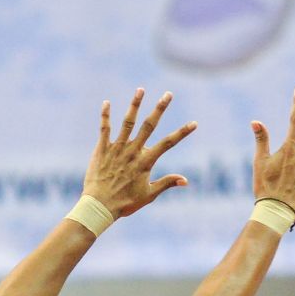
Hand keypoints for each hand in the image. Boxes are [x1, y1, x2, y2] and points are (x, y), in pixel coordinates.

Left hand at [83, 88, 195, 218]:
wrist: (100, 206)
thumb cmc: (125, 202)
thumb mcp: (149, 194)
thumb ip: (167, 183)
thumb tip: (186, 181)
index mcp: (146, 162)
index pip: (168, 143)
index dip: (182, 133)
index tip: (194, 123)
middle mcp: (132, 152)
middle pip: (149, 126)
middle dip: (160, 108)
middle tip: (168, 94)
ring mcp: (117, 148)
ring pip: (127, 122)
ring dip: (135, 105)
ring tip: (141, 89)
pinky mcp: (102, 149)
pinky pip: (104, 129)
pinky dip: (105, 115)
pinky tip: (107, 102)